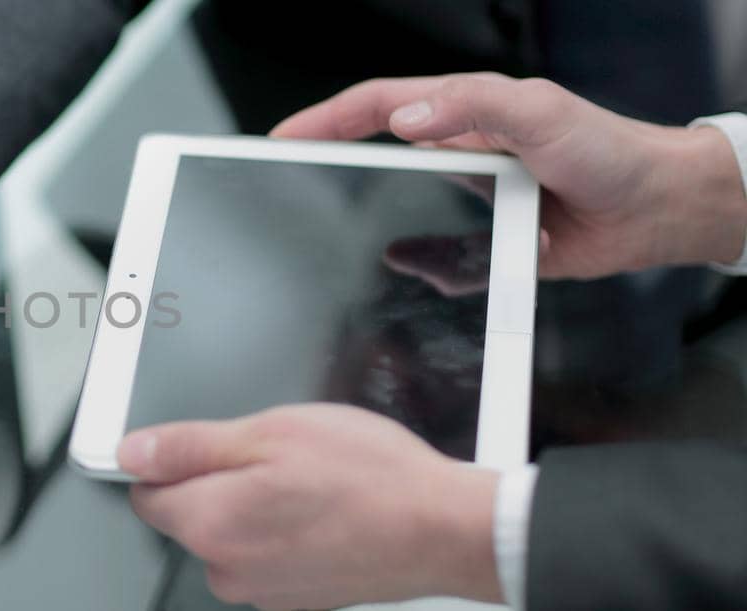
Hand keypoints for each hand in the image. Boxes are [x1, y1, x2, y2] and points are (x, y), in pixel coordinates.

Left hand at [119, 405, 500, 609]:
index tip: (205, 446)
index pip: (145, 494)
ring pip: (231, 534)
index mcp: (210, 524)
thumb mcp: (269, 433)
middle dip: (219, 482)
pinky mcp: (295, 599)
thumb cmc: (369, 478)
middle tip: (276, 457)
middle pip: (190, 516)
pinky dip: (284, 532)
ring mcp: (262, 591)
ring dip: (254, 507)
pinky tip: (323, 511)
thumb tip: (132, 452)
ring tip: (308, 483)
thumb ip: (188, 447)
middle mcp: (227, 569)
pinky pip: (267, 555)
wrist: (443, 530)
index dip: (170, 461)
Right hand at [272, 73, 746, 280]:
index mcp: (463, 111)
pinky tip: (409, 270)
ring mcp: (470, 194)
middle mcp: (459, 149)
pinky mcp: (485, 240)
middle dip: (327, 161)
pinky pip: (438, 259)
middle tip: (286, 177)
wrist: (655, 209)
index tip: (284, 137)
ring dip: (369, 218)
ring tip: (330, 231)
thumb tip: (403, 118)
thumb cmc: (607, 151)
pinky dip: (422, 269)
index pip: (377, 105)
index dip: (325, 119)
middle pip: (375, 152)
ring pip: (399, 207)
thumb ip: (472, 107)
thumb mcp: (538, 112)